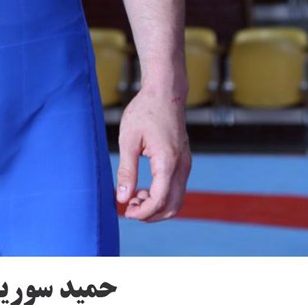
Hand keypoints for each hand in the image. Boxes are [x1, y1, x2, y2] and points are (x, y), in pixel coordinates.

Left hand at [115, 87, 190, 221]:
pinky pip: (177, 188)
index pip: (159, 200)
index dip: (143, 212)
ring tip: (134, 198)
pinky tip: (144, 189)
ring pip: (177, 200)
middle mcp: (182, 166)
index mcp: (168, 161)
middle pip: (172, 206)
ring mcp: (186, 164)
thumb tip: (122, 198)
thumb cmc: (144, 111)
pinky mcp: (184, 161)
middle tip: (129, 209)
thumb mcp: (129, 139)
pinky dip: (162, 196)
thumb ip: (127, 170)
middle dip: (151, 214)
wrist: (165, 92)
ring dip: (157, 206)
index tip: (125, 212)